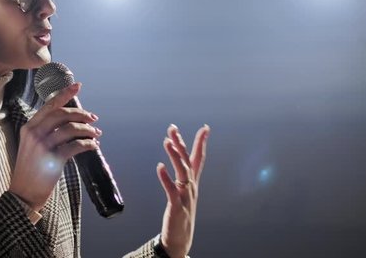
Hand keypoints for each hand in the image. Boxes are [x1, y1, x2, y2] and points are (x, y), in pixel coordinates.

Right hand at [9, 82, 101, 211]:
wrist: (23, 193)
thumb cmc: (31, 170)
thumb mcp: (32, 145)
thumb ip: (45, 132)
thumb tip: (70, 122)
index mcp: (29, 127)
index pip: (50, 105)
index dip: (65, 94)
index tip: (77, 86)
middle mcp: (34, 133)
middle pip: (62, 114)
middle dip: (81, 114)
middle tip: (93, 118)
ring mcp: (43, 146)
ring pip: (71, 128)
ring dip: (88, 130)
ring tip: (96, 134)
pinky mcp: (53, 159)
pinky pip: (76, 146)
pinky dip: (88, 144)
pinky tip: (93, 146)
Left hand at [157, 124, 209, 257]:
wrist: (181, 237)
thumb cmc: (182, 211)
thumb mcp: (185, 190)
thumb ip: (184, 173)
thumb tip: (181, 156)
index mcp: (193, 181)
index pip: (199, 158)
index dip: (201, 143)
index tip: (205, 128)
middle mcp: (191, 186)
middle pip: (188, 161)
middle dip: (181, 143)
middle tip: (172, 128)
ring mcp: (185, 196)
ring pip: (182, 172)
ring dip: (175, 156)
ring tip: (167, 141)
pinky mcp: (177, 206)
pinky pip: (171, 190)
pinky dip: (166, 178)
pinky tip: (160, 167)